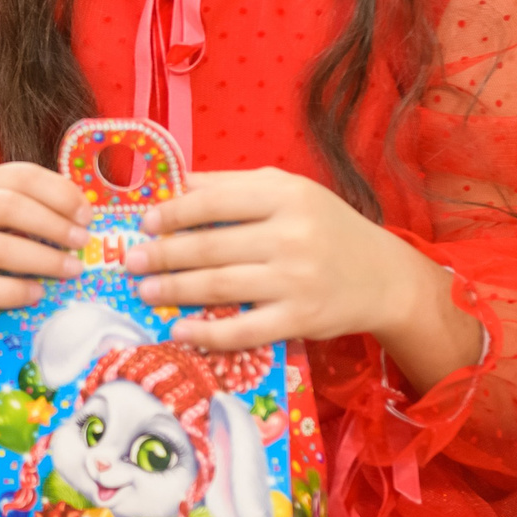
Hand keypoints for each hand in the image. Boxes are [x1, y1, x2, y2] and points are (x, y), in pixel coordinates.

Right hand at [0, 163, 90, 405]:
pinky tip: (38, 293)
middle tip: (83, 243)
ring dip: (43, 259)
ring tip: (72, 270)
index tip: (87, 216)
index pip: (21, 175)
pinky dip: (15, 291)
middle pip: (7, 206)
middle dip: (53, 224)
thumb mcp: (10, 221)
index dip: (59, 193)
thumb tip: (86, 215)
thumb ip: (39, 210)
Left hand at [127, 168, 481, 393]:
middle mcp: (291, 236)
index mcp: (286, 196)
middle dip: (163, 255)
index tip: (145, 222)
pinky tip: (180, 330)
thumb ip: (233, 186)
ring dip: (174, 290)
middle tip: (132, 261)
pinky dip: (208, 333)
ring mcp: (296, 280)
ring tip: (144, 290)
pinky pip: (244, 330)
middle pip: (211, 246)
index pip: (215, 201)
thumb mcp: (289, 192)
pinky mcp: (300, 319)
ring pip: (220, 286)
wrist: (384, 277)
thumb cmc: (327, 228)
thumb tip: (176, 183)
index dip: (174, 213)